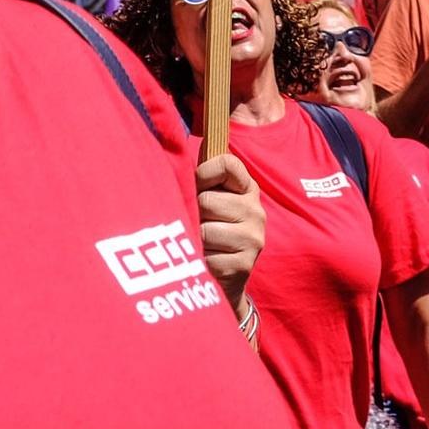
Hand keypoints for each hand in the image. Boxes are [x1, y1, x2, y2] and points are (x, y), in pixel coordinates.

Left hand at [196, 152, 263, 313]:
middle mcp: (256, 211)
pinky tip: (203, 263)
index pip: (227, 163)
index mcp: (248, 189)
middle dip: (193, 213)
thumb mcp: (209, 201)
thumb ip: (200, 178)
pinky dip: (197, 262)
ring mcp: (253, 239)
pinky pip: (206, 257)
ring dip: (193, 240)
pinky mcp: (243, 265)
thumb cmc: (209, 232)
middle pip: (207, 200)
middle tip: (195, 225)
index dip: (203, 172)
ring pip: (204, 230)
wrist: (225, 281)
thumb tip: (172, 148)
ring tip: (198, 245)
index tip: (196, 186)